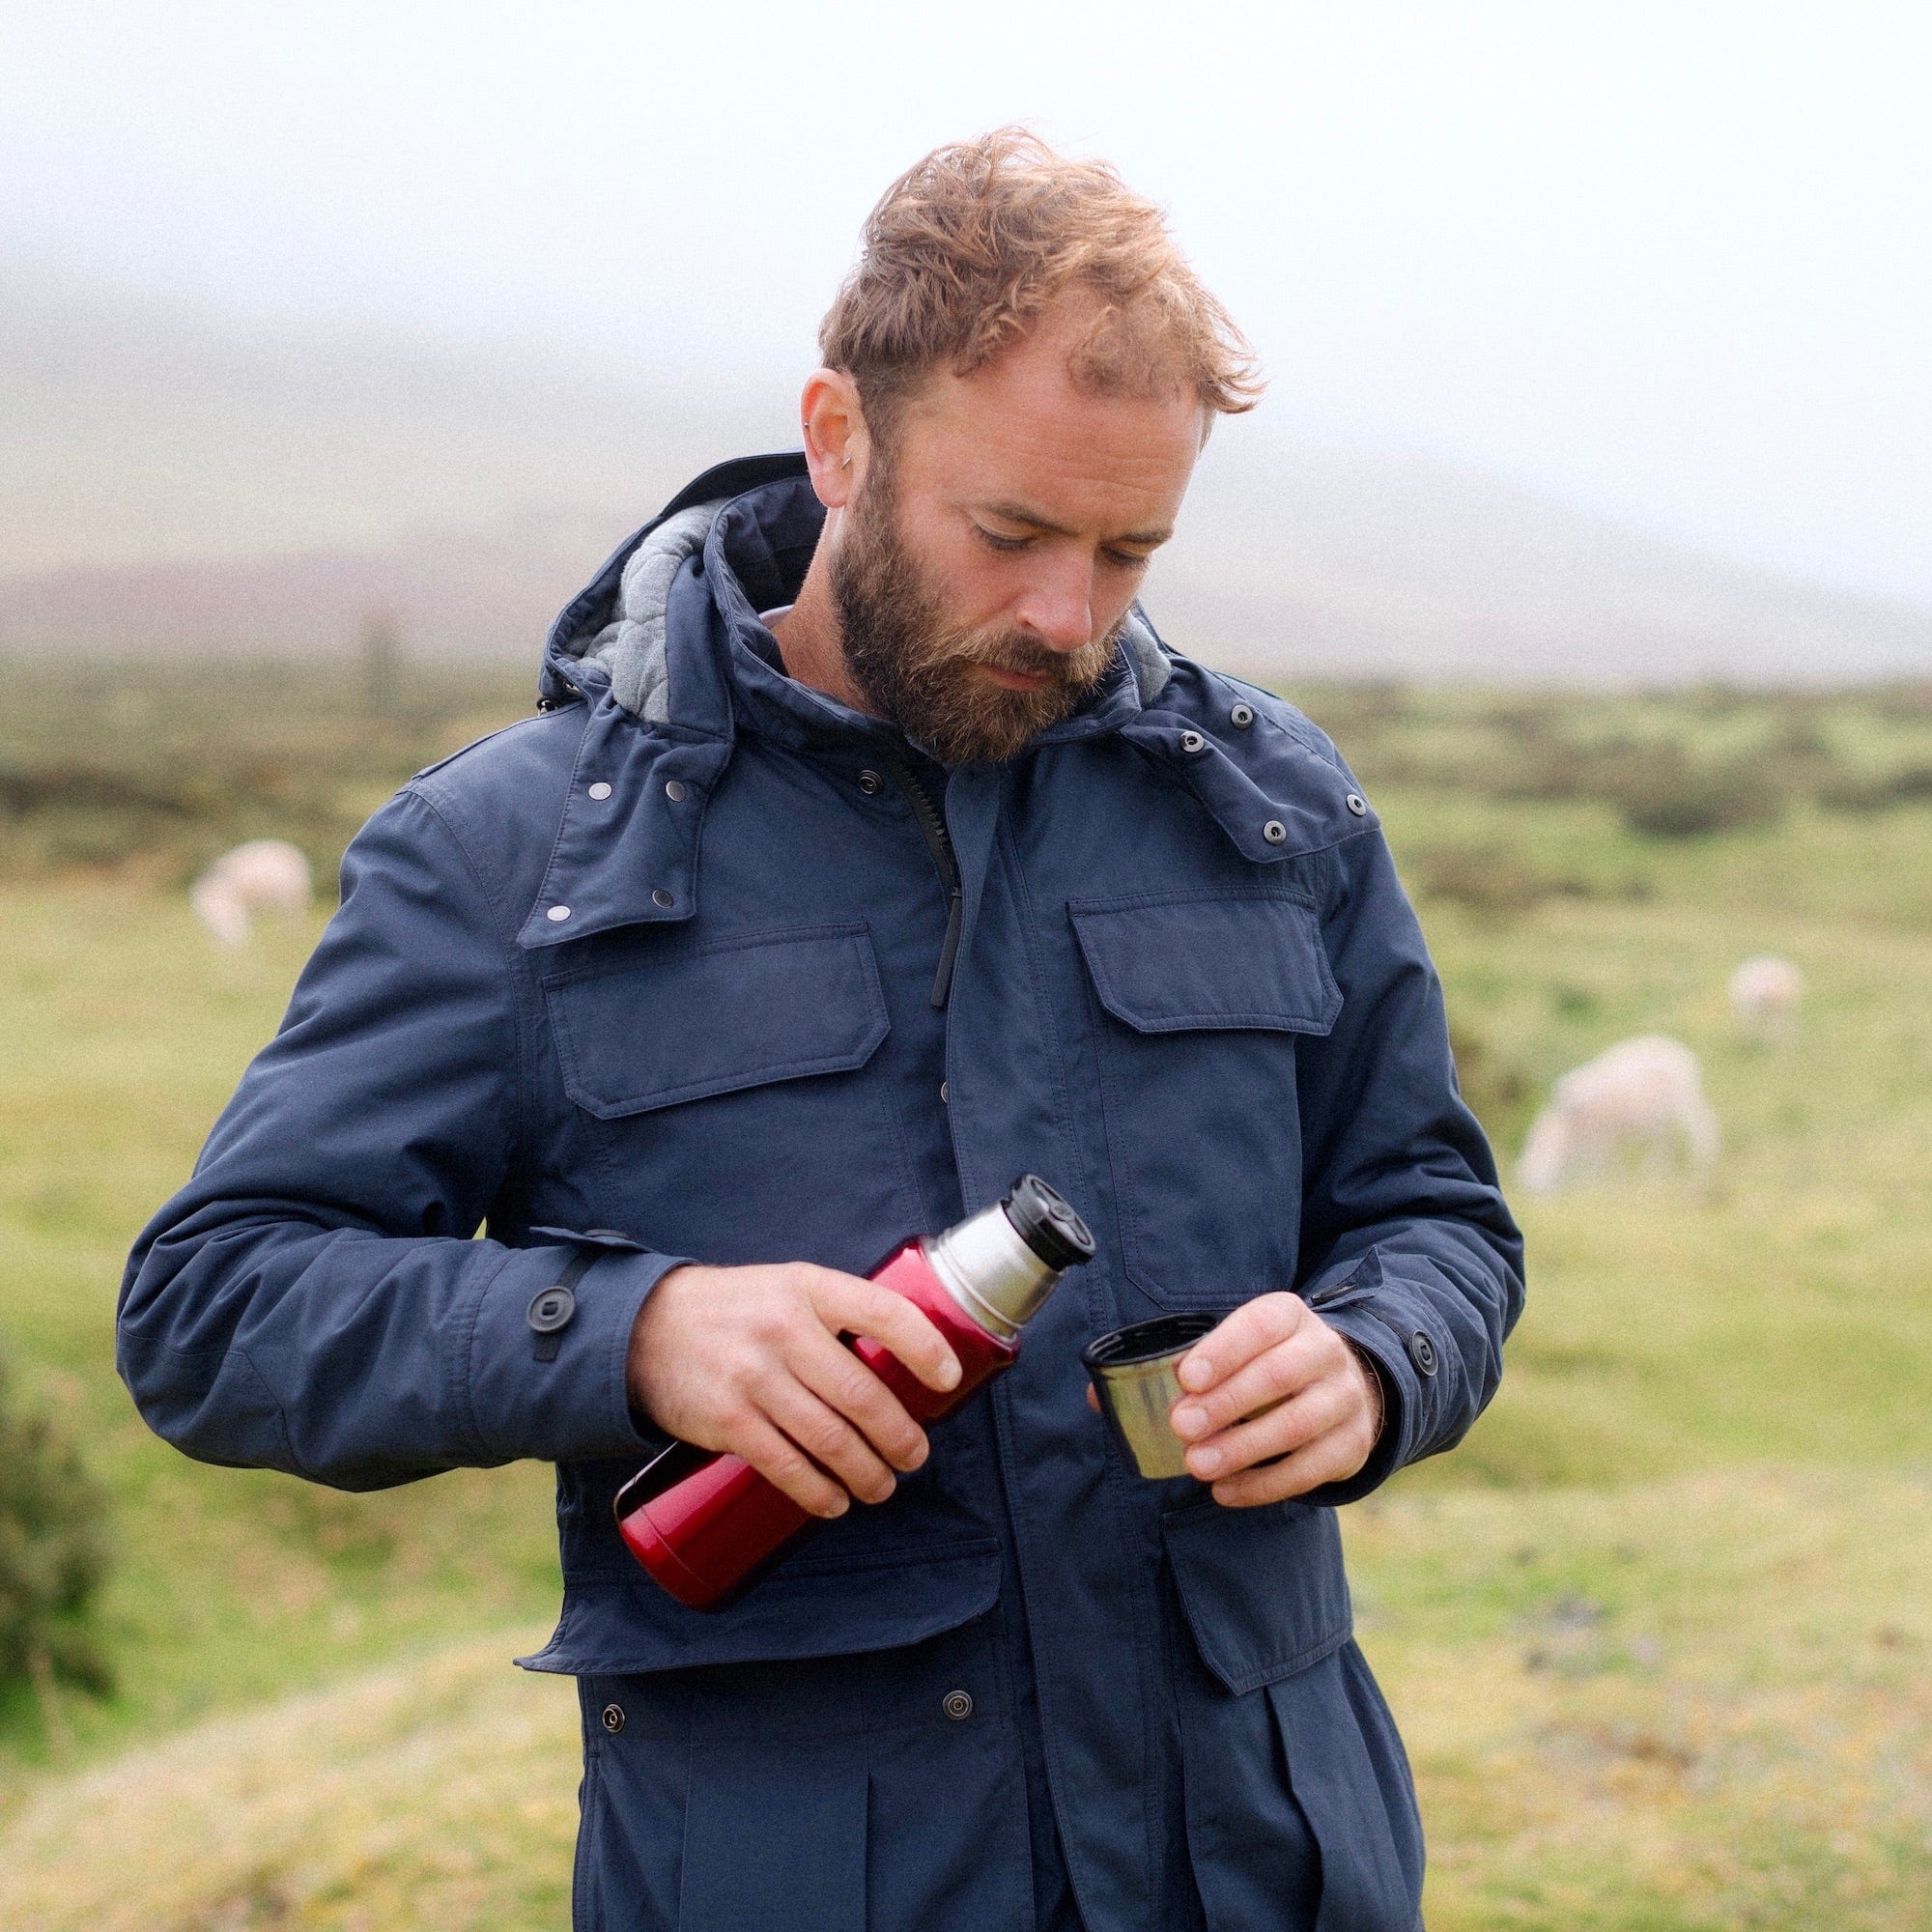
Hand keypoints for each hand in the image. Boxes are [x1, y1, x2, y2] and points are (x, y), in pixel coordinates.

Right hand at [627, 1262, 961, 1519]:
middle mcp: (784, 1330)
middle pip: (862, 1394)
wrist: (647, 1328)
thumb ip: (837, 1314)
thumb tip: (905, 1361)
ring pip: (831, 1438)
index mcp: (809, 1289)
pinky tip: (836, 1502)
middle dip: (900, 1435)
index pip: (884, 1312)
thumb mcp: (788, 1288)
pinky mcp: (729, 1420)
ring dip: (868, 1472)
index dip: (926, 1347)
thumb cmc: (736, 1310)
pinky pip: (787, 1466)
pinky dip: (820, 1492)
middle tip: (915, 1455)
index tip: (948, 1379)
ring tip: (883, 1486)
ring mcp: (754, 1377)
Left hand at [1162, 1293, 1382, 1505]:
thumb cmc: (1267, 1365)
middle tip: (1182, 1426)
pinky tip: (1225, 1491)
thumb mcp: (1239, 1352)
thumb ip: (1206, 1371)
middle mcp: (1326, 1351)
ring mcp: (1345, 1398)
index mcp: (1291, 1317)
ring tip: (1198, 1464)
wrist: (1336, 1391)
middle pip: (1278, 1374)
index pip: (1260, 1325)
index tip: (1187, 1380)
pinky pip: (1308, 1469)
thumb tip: (1180, 1402)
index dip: (1223, 1351)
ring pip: (1295, 1425)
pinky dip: (1262, 1485)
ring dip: (1241, 1448)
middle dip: (1225, 1402)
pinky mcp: (1354, 1444)